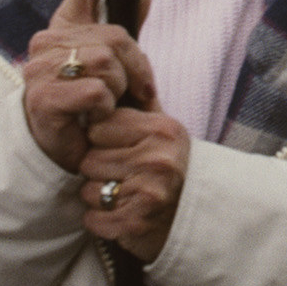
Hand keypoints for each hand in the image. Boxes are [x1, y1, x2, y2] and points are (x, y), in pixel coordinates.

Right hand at [22, 0, 157, 172]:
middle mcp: (47, 43)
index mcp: (65, 29)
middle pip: (115, 36)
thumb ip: (126, 24)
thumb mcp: (112, 64)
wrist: (60, 151)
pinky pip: (96, 91)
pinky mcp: (43, 97)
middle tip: (134, 92)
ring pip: (106, 63)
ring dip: (118, 90)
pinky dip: (106, 108)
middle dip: (135, 68)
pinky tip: (95, 119)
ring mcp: (40, 69)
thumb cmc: (87, 105)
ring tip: (106, 107)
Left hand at [79, 107, 189, 261]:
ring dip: (98, 198)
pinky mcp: (137, 223)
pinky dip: (100, 222)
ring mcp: (149, 193)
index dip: (101, 141)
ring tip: (122, 195)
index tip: (116, 149)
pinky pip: (93, 219)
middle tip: (120, 176)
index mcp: (161, 130)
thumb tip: (125, 62)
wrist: (197, 216)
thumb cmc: (170, 168)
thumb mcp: (162, 131)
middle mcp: (158, 159)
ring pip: (88, 191)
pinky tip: (119, 215)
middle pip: (89, 160)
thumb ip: (140, 102)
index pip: (99, 127)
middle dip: (97, 171)